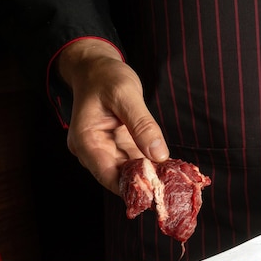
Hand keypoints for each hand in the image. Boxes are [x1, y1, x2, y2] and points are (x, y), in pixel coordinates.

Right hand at [57, 39, 168, 193]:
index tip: (157, 192)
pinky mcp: (118, 149)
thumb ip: (142, 125)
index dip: (132, 188)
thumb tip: (159, 154)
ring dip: (150, 177)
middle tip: (173, 189)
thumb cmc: (106, 76)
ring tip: (174, 181)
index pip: (108, 176)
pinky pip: (135, 163)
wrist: (96, 68)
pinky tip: (170, 169)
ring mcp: (105, 152)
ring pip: (129, 173)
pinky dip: (151, 166)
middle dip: (145, 185)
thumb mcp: (126, 94)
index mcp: (86, 141)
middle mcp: (93, 152)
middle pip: (119, 178)